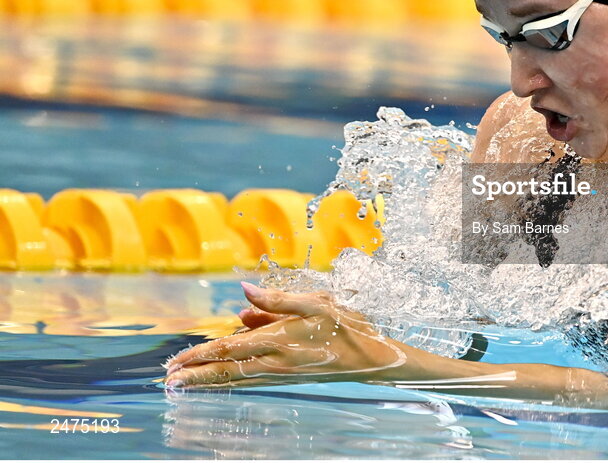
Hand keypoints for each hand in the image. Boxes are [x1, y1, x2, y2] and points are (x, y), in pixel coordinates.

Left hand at [163, 282, 405, 388]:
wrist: (372, 359)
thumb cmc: (347, 326)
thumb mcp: (317, 302)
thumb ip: (279, 299)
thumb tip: (244, 292)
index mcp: (280, 339)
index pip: (229, 348)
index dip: (200, 354)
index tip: (175, 361)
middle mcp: (275, 362)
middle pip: (226, 371)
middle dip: (195, 376)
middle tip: (167, 380)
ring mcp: (280, 373)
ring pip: (235, 379)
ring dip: (207, 381)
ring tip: (182, 383)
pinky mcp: (286, 378)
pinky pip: (250, 379)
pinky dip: (228, 380)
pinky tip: (218, 377)